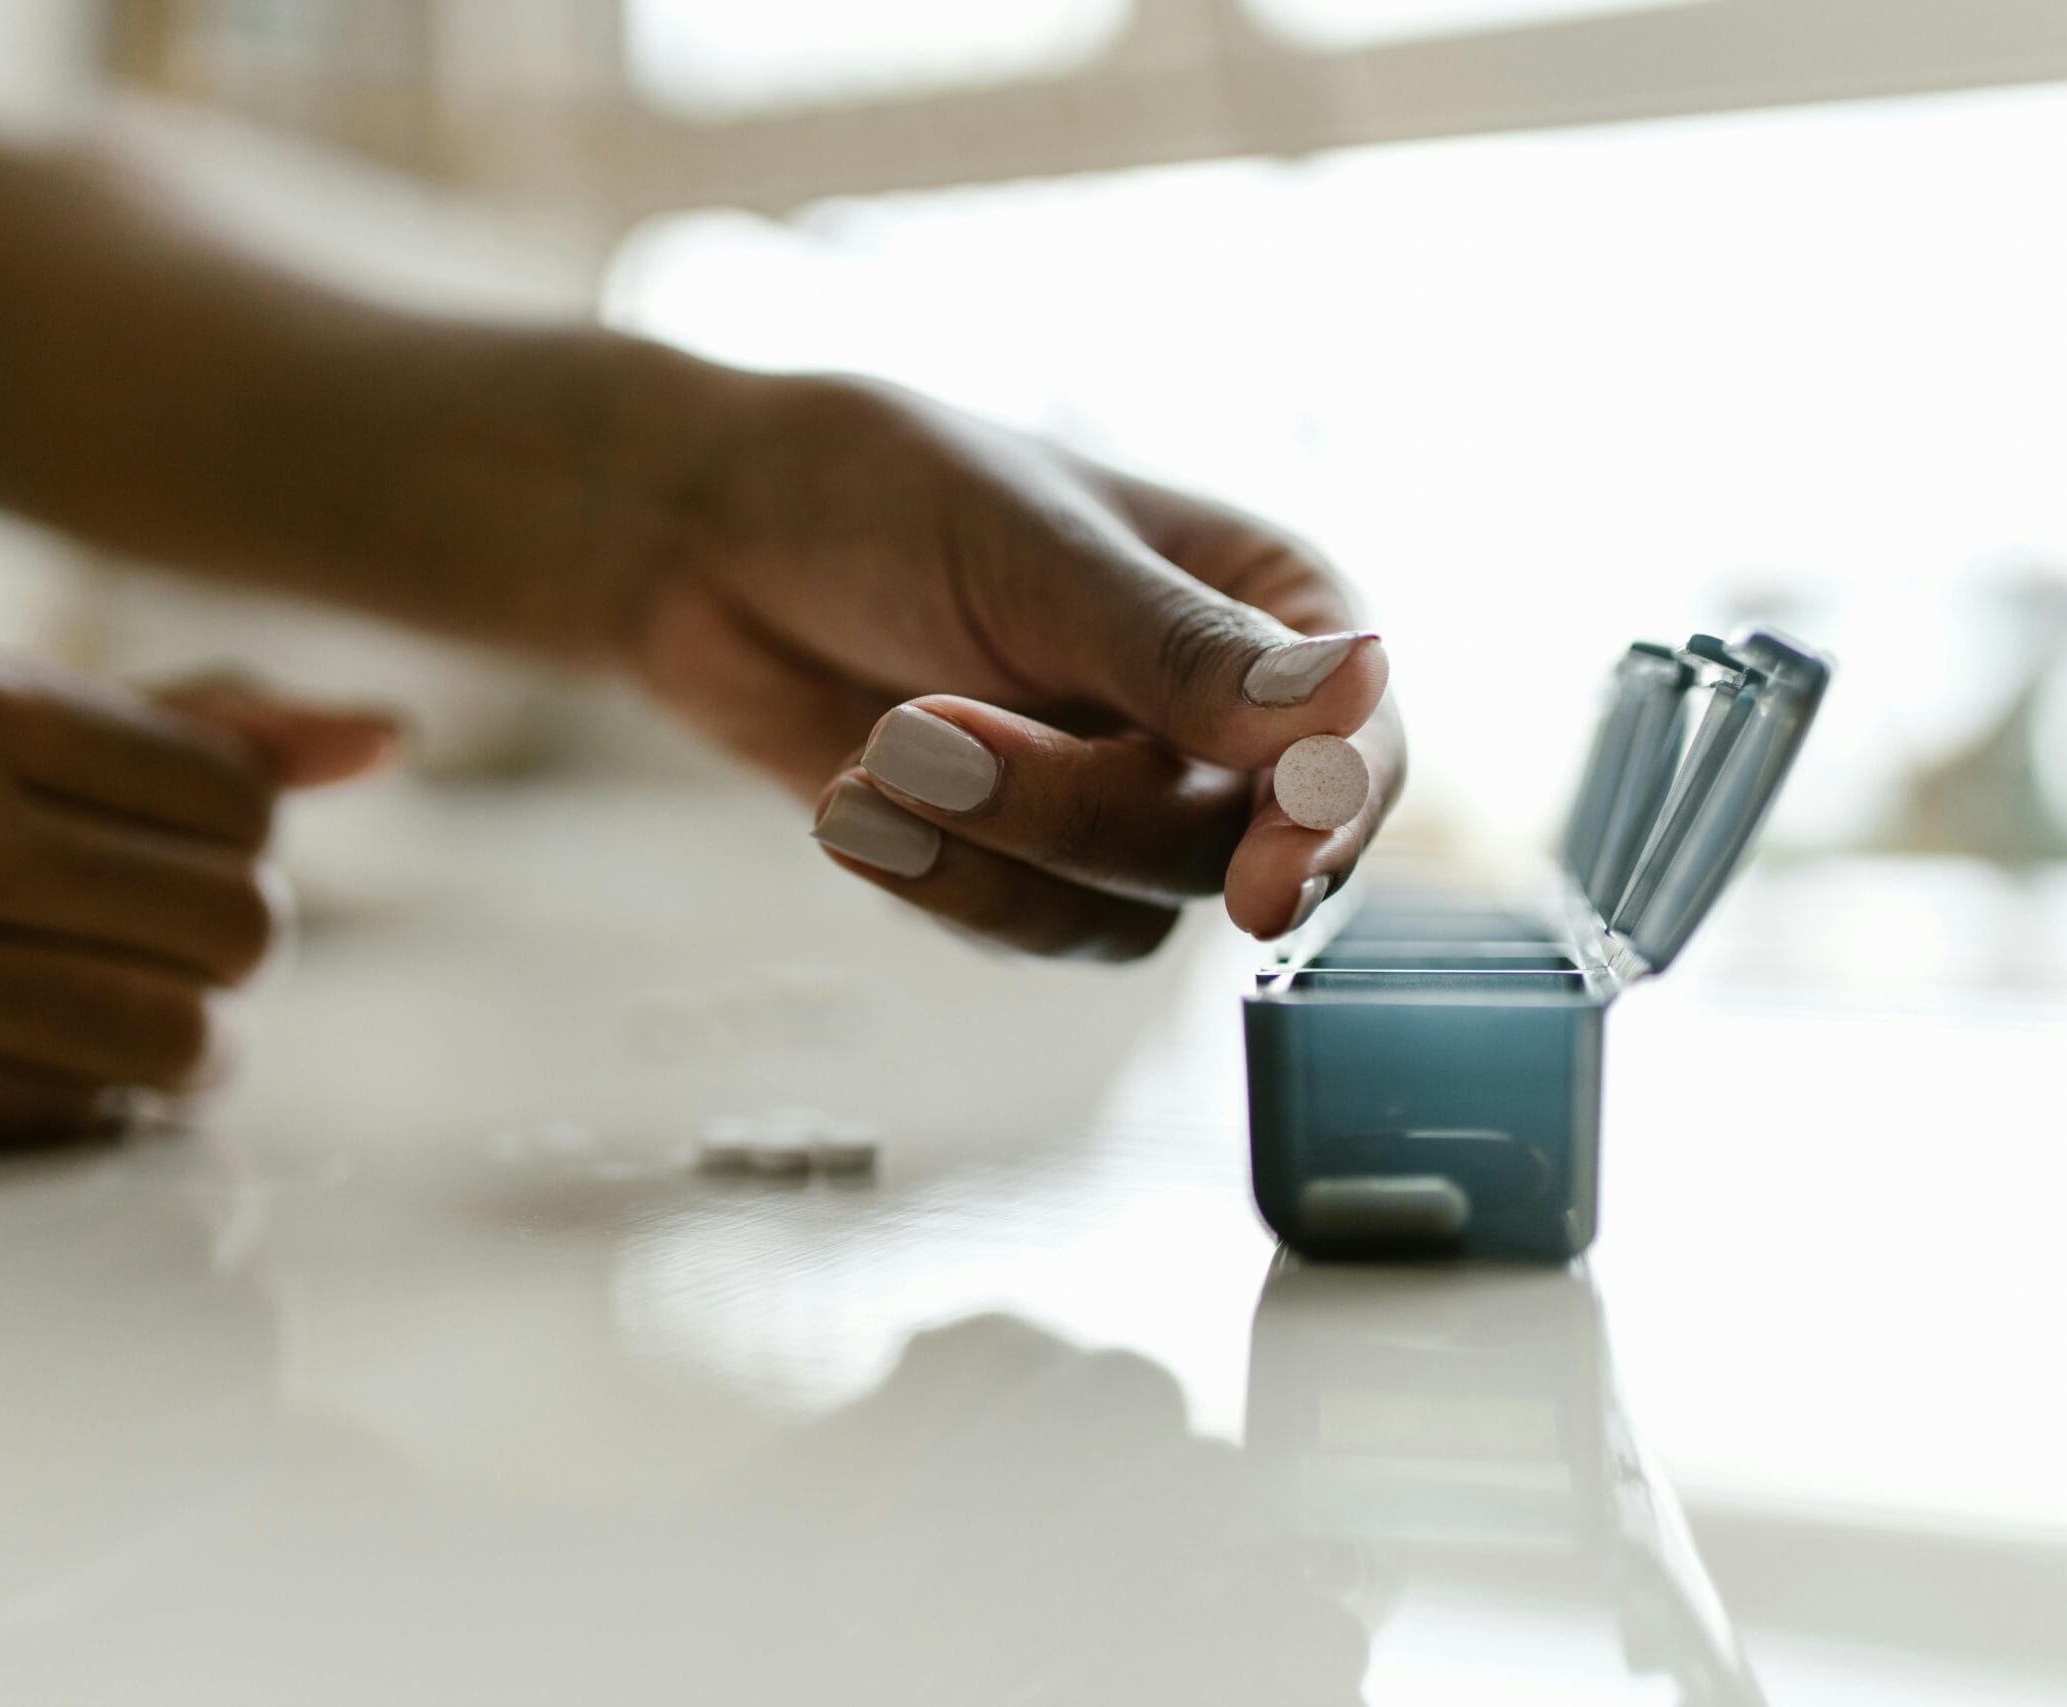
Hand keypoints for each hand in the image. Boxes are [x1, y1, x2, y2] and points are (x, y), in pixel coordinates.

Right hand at [0, 653, 395, 1154]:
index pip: (242, 801)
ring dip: (196, 1051)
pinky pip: (76, 1117)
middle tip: (170, 957)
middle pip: (239, 921)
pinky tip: (39, 1064)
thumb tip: (391, 737)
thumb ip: (197, 731)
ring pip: (181, 1034)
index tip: (179, 865)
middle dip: (232, 956)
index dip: (243, 851)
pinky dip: (95, 1104)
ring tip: (148, 1028)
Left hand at [636, 376, 1402, 957]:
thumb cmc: (882, 493)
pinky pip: (1027, 929)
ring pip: (1128, 910)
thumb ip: (1184, 650)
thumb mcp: (1035, 551)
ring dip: (990, 848)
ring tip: (865, 754)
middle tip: (917, 729)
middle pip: (1229, 848)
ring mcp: (1126, 802)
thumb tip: (1351, 704)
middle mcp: (1220, 720)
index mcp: (1270, 603)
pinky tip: (843, 804)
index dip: (1329, 820)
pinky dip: (935, 879)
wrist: (711, 539)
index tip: (1270, 884)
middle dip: (1070, 808)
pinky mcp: (1028, 868)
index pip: (1355, 744)